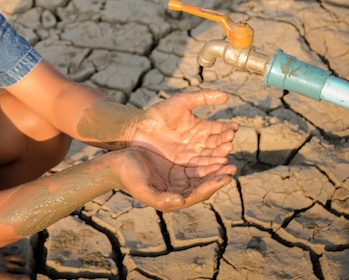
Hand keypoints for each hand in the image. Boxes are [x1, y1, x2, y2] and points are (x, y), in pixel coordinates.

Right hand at [113, 146, 236, 211]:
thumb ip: (161, 199)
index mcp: (173, 198)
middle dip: (218, 175)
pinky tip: (214, 146)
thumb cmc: (128, 177)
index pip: (198, 194)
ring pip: (202, 171)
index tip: (225, 177)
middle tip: (232, 167)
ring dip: (215, 164)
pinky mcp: (176, 165)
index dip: (212, 185)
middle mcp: (179, 189)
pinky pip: (195, 160)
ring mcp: (178, 177)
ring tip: (226, 154)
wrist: (117, 162)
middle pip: (204, 183)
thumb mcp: (142, 189)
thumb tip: (181, 201)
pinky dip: (205, 154)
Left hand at [125, 90, 237, 166]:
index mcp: (202, 128)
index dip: (227, 130)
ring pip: (210, 158)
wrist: (139, 129)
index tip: (233, 128)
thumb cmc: (159, 114)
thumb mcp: (182, 102)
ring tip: (225, 156)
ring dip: (219, 158)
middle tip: (229, 143)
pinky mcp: (184, 167)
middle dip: (224, 144)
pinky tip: (215, 167)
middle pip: (217, 145)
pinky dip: (208, 169)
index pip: (219, 130)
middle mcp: (200, 143)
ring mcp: (192, 155)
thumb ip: (203, 97)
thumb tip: (226, 95)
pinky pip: (199, 168)